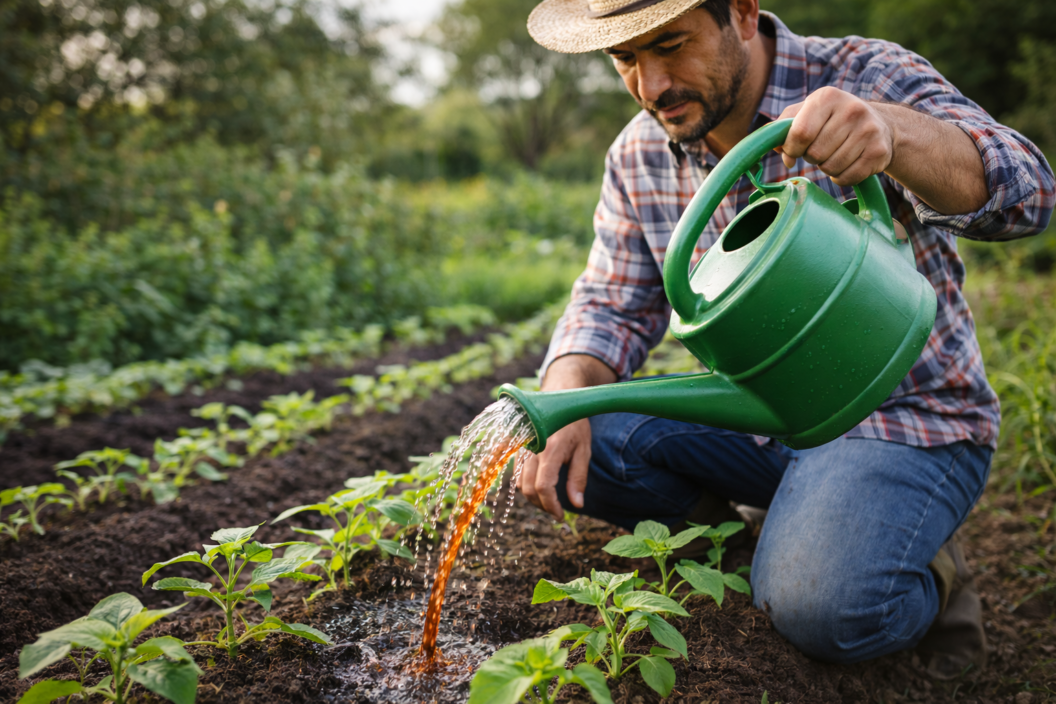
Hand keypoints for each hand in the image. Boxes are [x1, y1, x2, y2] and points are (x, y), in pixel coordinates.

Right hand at [518, 418, 591, 519]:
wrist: (558, 398)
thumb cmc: (574, 424)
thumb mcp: (583, 450)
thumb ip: (578, 478)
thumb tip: (577, 505)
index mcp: (550, 450)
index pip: (544, 487)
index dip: (551, 506)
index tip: (560, 516)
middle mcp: (532, 449)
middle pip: (529, 488)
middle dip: (542, 505)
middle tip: (557, 510)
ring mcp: (521, 448)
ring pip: (520, 483)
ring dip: (533, 496)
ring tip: (549, 499)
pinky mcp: (516, 447)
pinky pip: (513, 472)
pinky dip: (523, 484)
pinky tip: (533, 488)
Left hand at [775, 87, 896, 187]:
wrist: (880, 124)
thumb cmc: (832, 119)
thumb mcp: (808, 112)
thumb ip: (785, 127)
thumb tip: (779, 149)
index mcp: (828, 97)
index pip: (800, 133)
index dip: (792, 148)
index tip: (795, 149)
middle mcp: (852, 109)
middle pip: (814, 154)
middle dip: (811, 158)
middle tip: (820, 149)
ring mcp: (868, 130)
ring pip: (830, 168)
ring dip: (826, 168)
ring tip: (835, 154)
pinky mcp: (879, 151)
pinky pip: (847, 178)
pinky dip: (841, 177)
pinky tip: (848, 163)